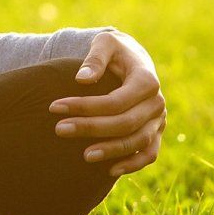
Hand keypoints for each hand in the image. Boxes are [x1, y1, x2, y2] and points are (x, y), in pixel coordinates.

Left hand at [48, 30, 164, 178]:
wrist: (132, 60)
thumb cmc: (114, 51)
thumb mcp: (105, 44)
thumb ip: (95, 58)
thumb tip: (82, 79)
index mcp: (146, 79)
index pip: (116, 100)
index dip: (85, 106)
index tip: (55, 107)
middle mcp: (157, 102)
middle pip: (125, 123)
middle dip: (91, 128)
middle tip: (59, 129)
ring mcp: (159, 120)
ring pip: (137, 142)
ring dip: (111, 151)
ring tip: (84, 155)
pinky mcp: (156, 133)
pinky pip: (149, 154)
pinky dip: (133, 164)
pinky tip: (109, 171)